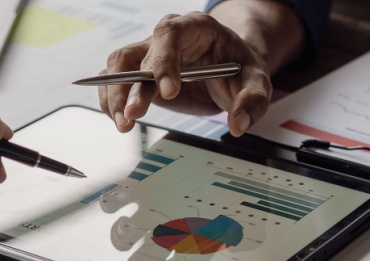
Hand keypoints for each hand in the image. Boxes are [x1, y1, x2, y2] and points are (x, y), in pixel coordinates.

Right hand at [98, 11, 271, 135]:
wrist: (230, 70)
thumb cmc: (241, 69)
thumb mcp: (257, 82)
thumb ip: (252, 101)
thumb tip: (238, 124)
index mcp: (196, 27)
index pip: (171, 34)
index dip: (164, 60)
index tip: (168, 91)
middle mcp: (167, 37)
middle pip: (139, 53)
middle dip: (132, 85)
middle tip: (134, 113)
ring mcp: (150, 53)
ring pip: (120, 64)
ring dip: (116, 94)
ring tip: (123, 122)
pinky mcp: (141, 73)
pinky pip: (116, 80)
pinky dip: (112, 99)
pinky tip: (118, 117)